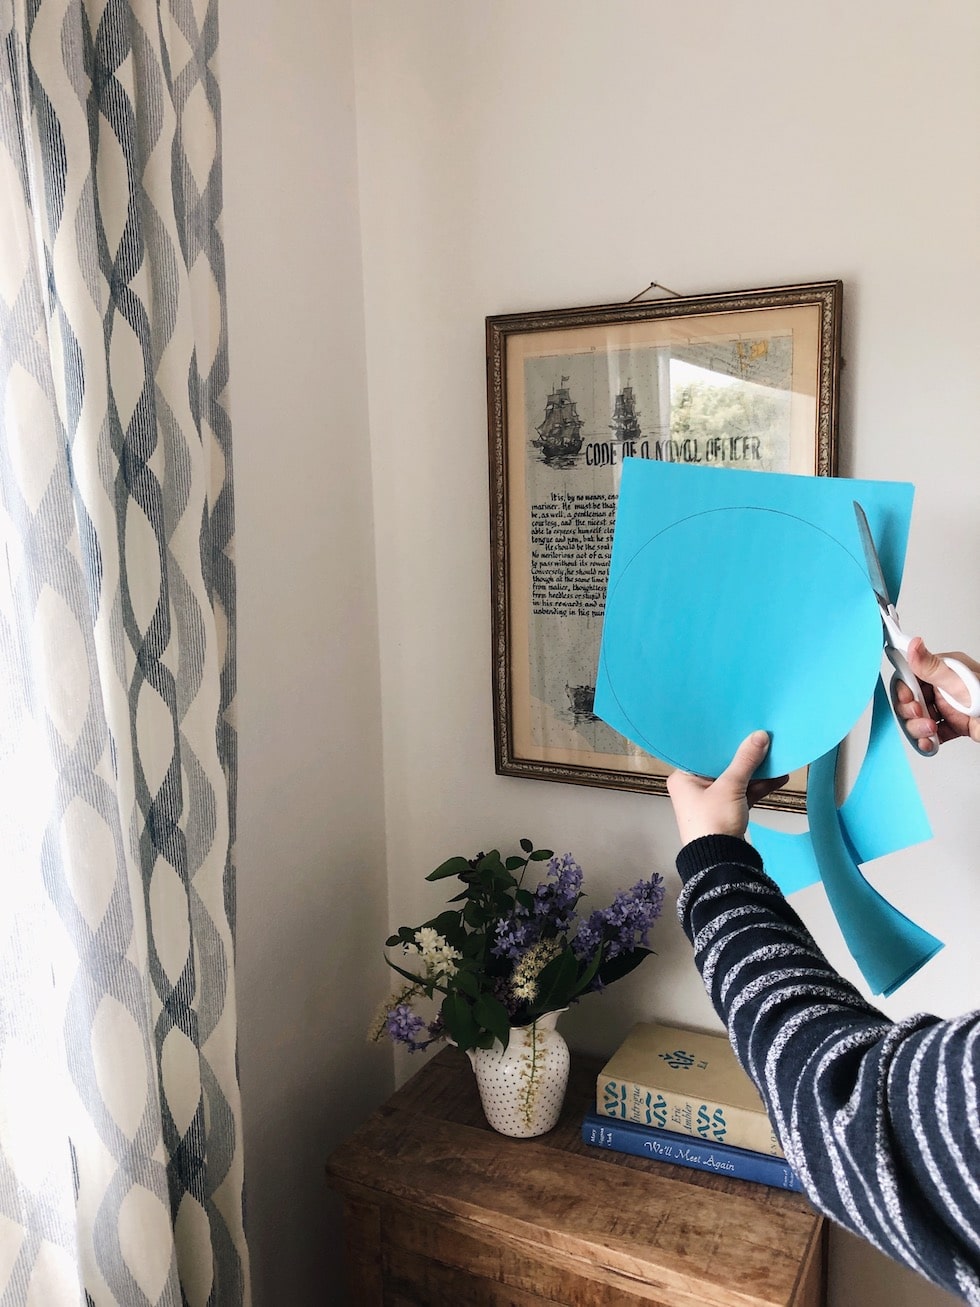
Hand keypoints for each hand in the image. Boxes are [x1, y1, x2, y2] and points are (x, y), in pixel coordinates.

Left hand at [666, 732, 789, 846]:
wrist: (720, 862)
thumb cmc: (714, 821)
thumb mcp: (730, 786)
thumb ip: (745, 760)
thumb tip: (760, 735)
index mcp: (683, 778)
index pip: (702, 751)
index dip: (721, 739)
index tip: (738, 724)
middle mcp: (693, 787)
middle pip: (721, 764)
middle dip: (743, 755)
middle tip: (760, 737)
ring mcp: (711, 800)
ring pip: (735, 779)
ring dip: (755, 771)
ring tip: (776, 755)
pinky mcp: (727, 812)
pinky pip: (742, 793)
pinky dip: (758, 787)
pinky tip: (779, 777)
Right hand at [894, 637, 979, 747]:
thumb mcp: (958, 681)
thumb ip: (931, 666)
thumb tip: (913, 644)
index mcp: (943, 671)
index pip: (911, 677)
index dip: (904, 690)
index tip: (908, 699)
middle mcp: (943, 688)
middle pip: (911, 700)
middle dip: (911, 712)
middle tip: (921, 716)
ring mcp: (948, 707)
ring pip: (918, 718)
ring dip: (918, 728)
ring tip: (930, 731)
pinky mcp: (953, 725)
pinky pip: (931, 734)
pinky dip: (927, 741)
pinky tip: (930, 743)